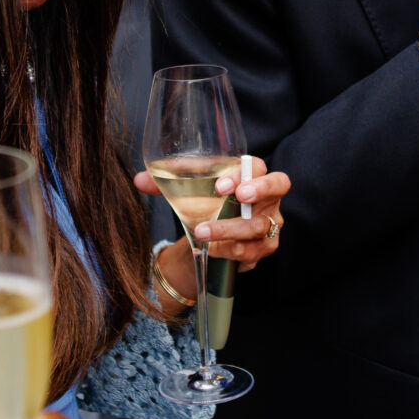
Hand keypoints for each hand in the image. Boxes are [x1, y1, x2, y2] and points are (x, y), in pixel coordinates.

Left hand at [135, 154, 289, 269]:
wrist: (208, 237)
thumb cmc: (205, 205)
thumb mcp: (187, 191)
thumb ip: (165, 183)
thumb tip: (139, 180)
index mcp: (252, 175)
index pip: (258, 166)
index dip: (243, 174)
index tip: (220, 185)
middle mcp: (267, 197)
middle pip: (279, 186)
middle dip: (260, 190)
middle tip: (238, 197)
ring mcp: (269, 224)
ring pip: (259, 226)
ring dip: (230, 230)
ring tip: (203, 232)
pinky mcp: (264, 249)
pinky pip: (253, 252)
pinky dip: (230, 251)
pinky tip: (213, 250)